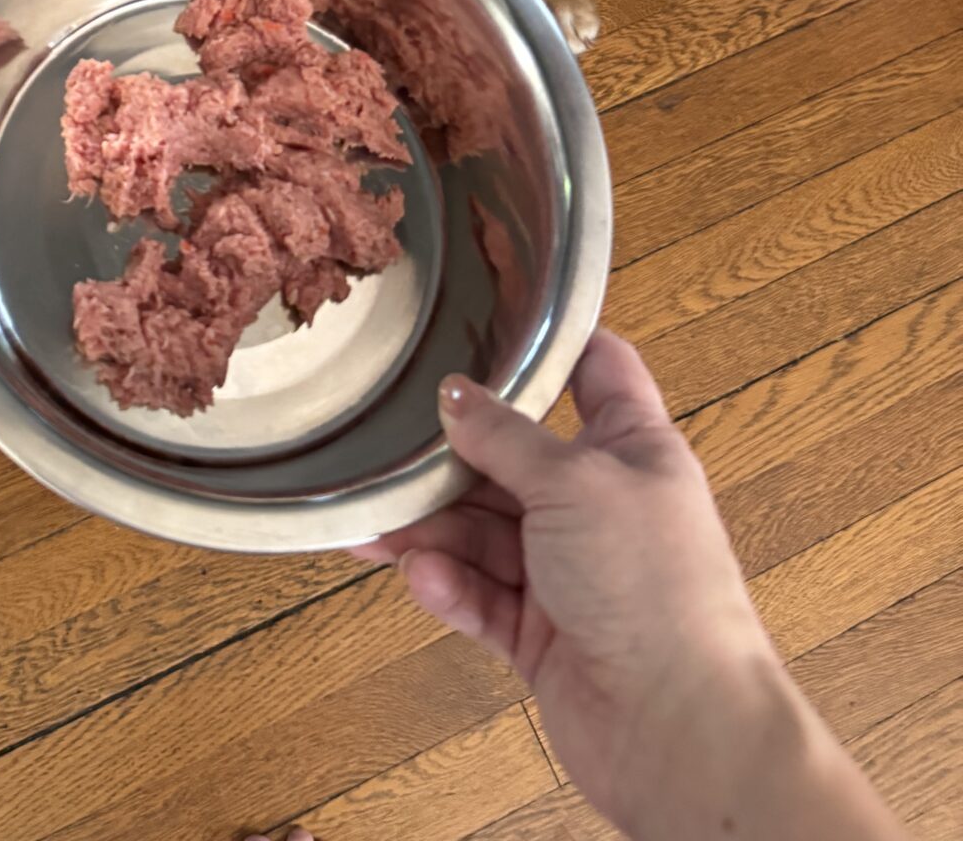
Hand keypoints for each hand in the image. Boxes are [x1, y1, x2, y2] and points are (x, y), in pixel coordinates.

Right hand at [354, 332, 780, 835]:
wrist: (676, 728)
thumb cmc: (651, 584)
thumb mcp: (574, 482)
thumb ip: (505, 437)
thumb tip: (453, 393)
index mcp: (633, 447)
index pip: (596, 370)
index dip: (549, 345)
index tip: (481, 321)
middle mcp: (601, 503)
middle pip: (513, 457)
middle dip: (452, 456)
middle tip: (385, 447)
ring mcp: (570, 571)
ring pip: (484, 531)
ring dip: (431, 528)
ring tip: (374, 524)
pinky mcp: (541, 633)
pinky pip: (481, 595)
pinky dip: (449, 585)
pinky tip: (421, 576)